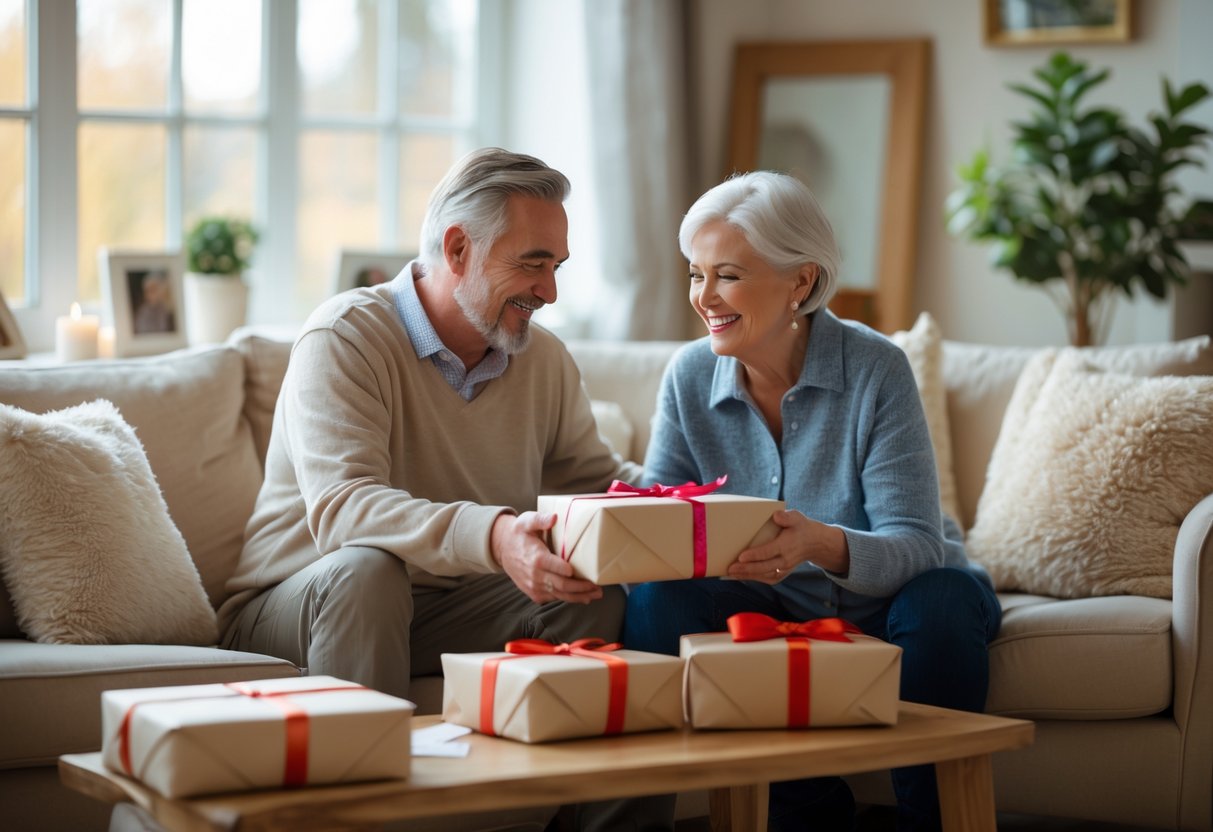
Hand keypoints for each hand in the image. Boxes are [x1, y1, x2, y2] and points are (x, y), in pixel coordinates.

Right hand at [490, 511, 603, 604]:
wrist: (502, 548)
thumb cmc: (518, 534)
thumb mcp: (526, 521)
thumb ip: (540, 519)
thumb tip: (554, 517)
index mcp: (537, 558)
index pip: (559, 569)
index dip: (572, 573)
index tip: (588, 574)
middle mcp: (535, 575)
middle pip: (563, 586)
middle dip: (582, 588)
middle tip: (598, 587)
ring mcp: (534, 586)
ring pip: (560, 595)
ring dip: (579, 597)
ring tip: (595, 595)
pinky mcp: (534, 593)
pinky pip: (553, 598)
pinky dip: (568, 599)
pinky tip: (581, 598)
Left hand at [727, 510, 848, 583]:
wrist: (814, 543)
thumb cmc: (800, 527)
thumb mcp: (797, 517)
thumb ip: (787, 517)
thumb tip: (776, 515)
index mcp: (787, 545)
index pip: (769, 551)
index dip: (755, 555)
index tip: (741, 556)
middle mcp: (786, 559)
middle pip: (764, 567)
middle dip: (747, 569)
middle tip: (731, 568)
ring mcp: (784, 568)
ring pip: (764, 575)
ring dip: (748, 575)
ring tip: (731, 573)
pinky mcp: (782, 573)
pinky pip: (767, 578)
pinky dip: (754, 578)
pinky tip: (741, 576)